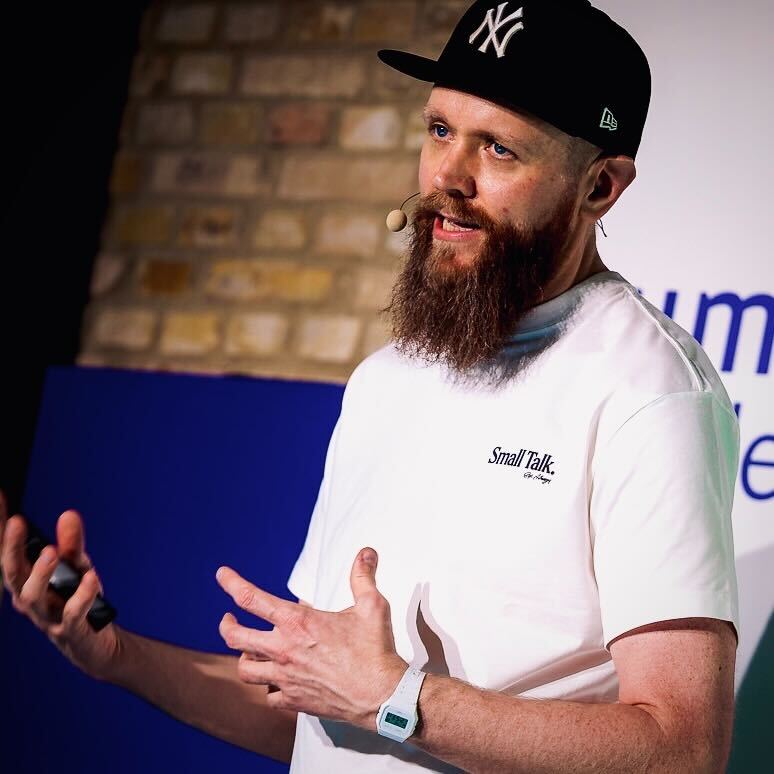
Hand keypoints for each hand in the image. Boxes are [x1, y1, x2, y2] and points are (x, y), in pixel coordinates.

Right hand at [0, 507, 121, 680]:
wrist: (95, 644)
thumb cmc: (78, 603)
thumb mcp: (78, 567)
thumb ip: (72, 542)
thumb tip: (68, 514)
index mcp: (27, 583)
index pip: (8, 556)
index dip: (2, 533)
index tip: (1, 500)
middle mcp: (31, 600)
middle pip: (12, 575)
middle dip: (11, 548)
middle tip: (17, 522)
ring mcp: (48, 617)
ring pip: (33, 597)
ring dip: (41, 573)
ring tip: (53, 552)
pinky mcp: (71, 631)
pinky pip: (72, 614)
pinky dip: (82, 595)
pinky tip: (91, 577)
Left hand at [217, 547, 406, 728]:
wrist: (380, 696)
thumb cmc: (374, 650)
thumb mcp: (371, 605)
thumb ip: (363, 576)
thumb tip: (366, 552)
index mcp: (297, 623)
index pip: (252, 598)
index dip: (232, 583)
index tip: (222, 575)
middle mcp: (284, 650)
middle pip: (235, 637)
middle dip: (226, 625)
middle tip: (227, 619)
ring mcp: (285, 678)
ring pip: (245, 670)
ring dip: (244, 657)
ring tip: (249, 651)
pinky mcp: (293, 701)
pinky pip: (268, 695)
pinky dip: (267, 686)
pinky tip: (274, 681)